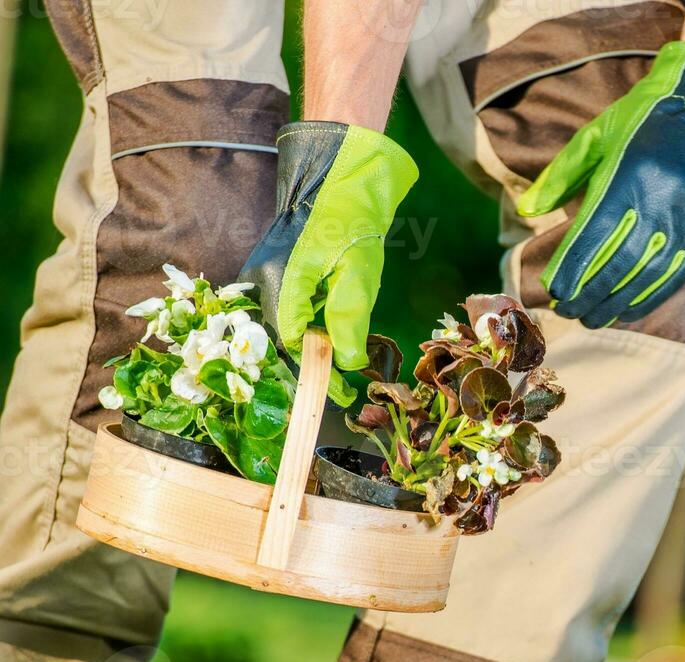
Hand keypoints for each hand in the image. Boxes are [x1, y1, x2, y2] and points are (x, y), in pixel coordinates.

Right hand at [239, 122, 416, 399]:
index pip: (290, 344)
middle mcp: (262, 282)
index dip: (316, 373)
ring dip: (309, 350)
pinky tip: (327, 336)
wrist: (334, 178)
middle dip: (311, 369)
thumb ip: (349, 320)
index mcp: (281, 282)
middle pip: (280, 342)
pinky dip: (306, 329)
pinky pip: (285, 311)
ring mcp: (263, 276)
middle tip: (341, 392)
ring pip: (282, 328)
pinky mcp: (272, 272)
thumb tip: (346, 363)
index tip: (340, 395)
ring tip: (338, 370)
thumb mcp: (359, 274)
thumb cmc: (349, 220)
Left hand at [517, 41, 684, 328]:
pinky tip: (625, 311)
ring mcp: (683, 223)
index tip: (553, 290)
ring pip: (645, 277)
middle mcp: (659, 202)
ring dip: (615, 304)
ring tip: (591, 318)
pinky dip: (646, 299)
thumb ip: (558, 176)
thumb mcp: (592, 139)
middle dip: (589, 293)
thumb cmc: (635, 126)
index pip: (595, 234)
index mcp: (628, 176)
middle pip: (619, 262)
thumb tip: (526, 209)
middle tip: (566, 311)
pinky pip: (671, 279)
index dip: (573, 266)